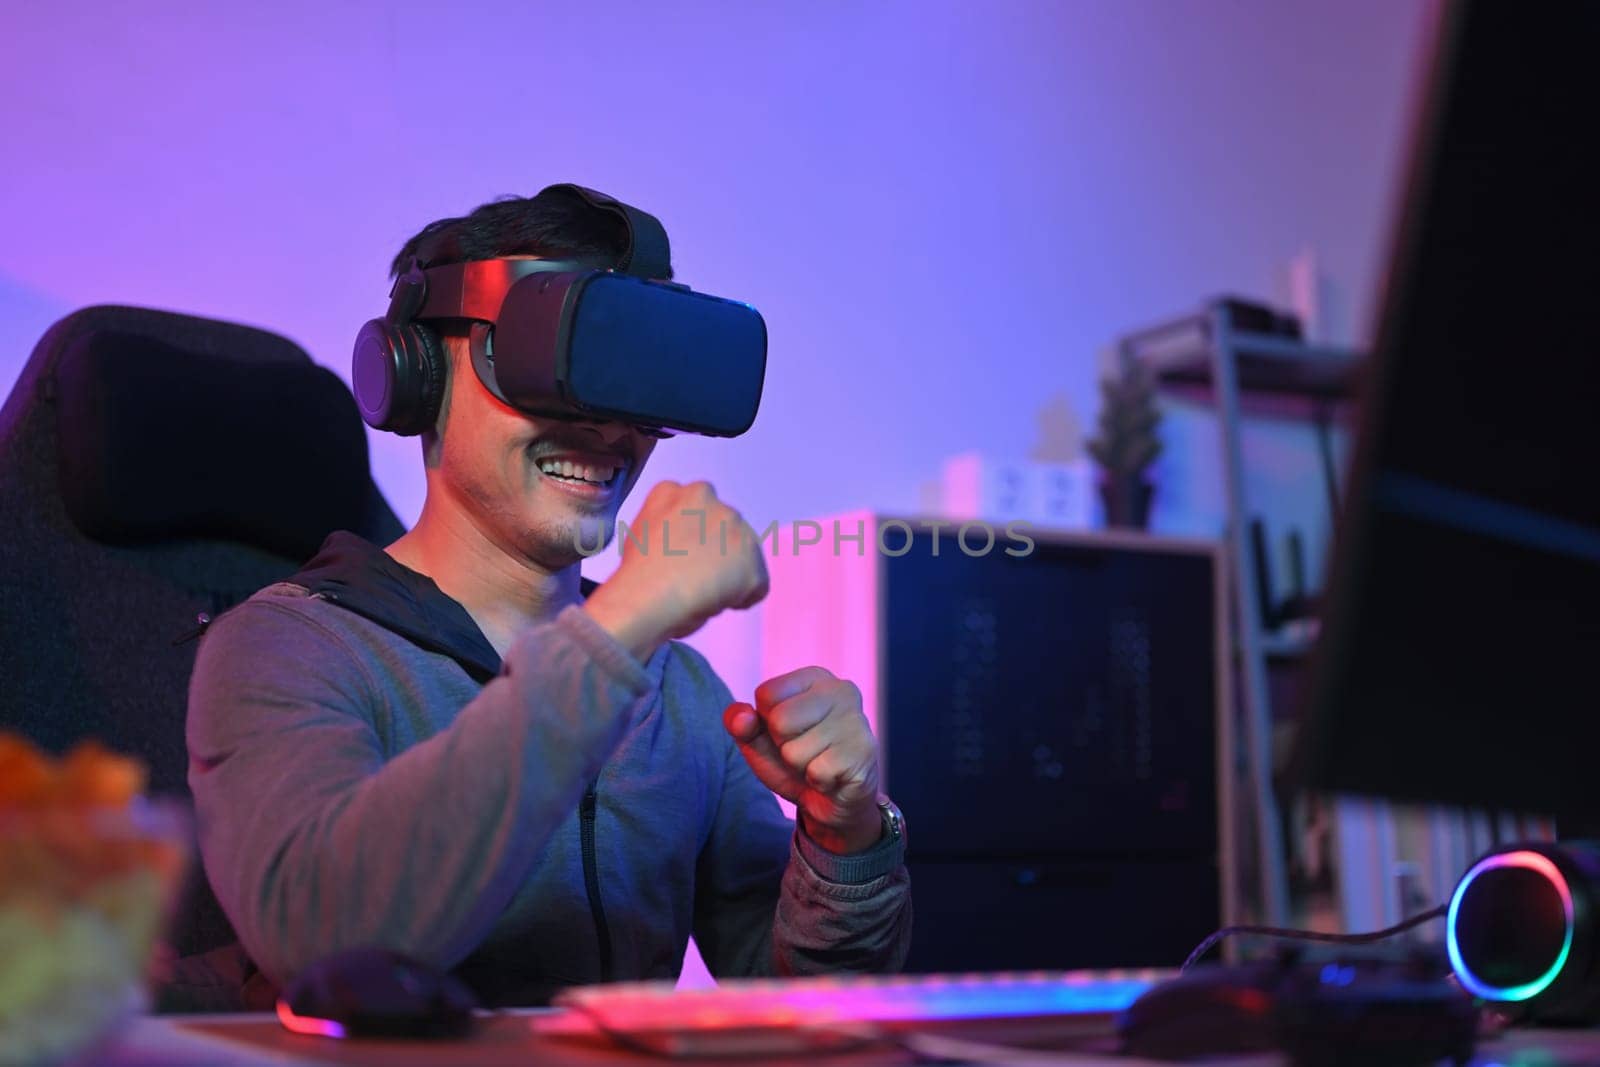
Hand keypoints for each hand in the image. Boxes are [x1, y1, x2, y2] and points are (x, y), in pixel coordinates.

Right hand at [584, 481, 768, 660]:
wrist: (645, 597)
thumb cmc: (636, 574)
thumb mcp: (642, 531)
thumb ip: (669, 526)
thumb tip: (688, 546)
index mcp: (683, 492)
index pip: (700, 510)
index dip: (694, 537)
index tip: (682, 556)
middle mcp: (714, 501)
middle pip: (726, 529)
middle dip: (717, 552)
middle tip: (692, 579)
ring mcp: (737, 529)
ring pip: (744, 555)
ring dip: (731, 573)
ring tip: (701, 593)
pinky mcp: (753, 563)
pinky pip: (758, 585)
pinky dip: (743, 598)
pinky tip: (716, 604)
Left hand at [723, 667, 883, 854]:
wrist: (832, 801)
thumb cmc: (795, 760)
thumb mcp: (758, 740)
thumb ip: (739, 723)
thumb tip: (742, 718)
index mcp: (814, 678)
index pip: (766, 694)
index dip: (767, 722)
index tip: (790, 732)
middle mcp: (841, 690)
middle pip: (780, 721)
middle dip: (784, 746)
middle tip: (806, 751)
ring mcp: (856, 720)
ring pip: (795, 751)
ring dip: (801, 767)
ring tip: (820, 763)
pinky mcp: (864, 752)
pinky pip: (817, 772)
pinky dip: (818, 781)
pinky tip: (833, 775)